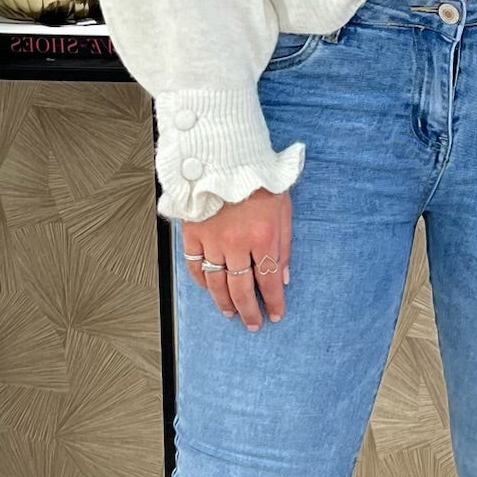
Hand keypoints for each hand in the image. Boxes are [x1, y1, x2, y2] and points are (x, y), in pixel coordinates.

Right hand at [181, 187, 291, 328]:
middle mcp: (237, 243)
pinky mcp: (193, 232)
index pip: (269, 281)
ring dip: (224, 302)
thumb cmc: (257, 175)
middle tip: (253, 324)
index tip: (276, 315)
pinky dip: (201, 280)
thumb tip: (284, 277)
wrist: (225, 153)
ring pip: (217, 283)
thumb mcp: (283, 208)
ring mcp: (212, 239)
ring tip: (231, 313)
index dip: (274, 302)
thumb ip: (284, 245)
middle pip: (242, 289)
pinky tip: (208, 288)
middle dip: (249, 311)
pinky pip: (195, 265)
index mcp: (263, 237)